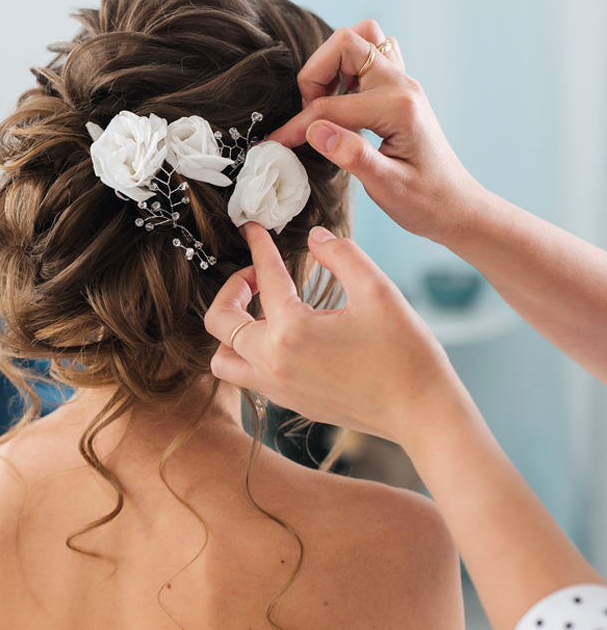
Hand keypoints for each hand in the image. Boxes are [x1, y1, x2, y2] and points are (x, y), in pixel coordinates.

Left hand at [204, 222, 473, 447]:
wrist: (422, 413)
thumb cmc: (405, 353)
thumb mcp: (378, 291)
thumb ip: (342, 255)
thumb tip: (315, 238)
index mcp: (291, 330)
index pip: (264, 276)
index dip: (258, 245)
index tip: (252, 228)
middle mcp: (273, 363)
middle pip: (218, 322)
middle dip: (230, 289)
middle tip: (255, 276)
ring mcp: (278, 388)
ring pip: (223, 359)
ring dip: (231, 330)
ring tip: (260, 311)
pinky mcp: (290, 403)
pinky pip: (248, 377)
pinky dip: (249, 353)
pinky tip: (279, 337)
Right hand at [270, 19, 485, 244]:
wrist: (456, 206)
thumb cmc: (424, 202)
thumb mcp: (386, 187)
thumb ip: (350, 155)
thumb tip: (314, 131)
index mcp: (397, 109)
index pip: (330, 106)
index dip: (296, 126)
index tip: (275, 144)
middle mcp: (402, 86)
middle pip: (347, 43)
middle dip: (315, 74)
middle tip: (309, 112)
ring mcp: (403, 83)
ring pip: (362, 39)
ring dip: (333, 63)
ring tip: (323, 101)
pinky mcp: (400, 89)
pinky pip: (373, 54)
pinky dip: (349, 67)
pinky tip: (341, 101)